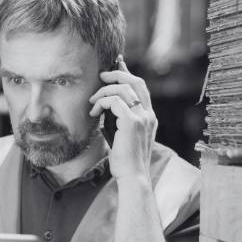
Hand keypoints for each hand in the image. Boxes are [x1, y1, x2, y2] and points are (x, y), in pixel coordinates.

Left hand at [89, 56, 156, 180]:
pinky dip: (101, 102)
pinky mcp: (132, 122)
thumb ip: (119, 120)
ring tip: (92, 102)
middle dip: (117, 73)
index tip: (117, 65)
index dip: (128, 74)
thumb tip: (104, 107)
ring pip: (123, 89)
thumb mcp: (122, 135)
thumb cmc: (124, 160)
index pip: (141, 88)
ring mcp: (142, 117)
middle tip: (101, 75)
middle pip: (136, 82)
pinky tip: (93, 111)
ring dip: (103, 91)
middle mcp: (149, 114)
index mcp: (149, 117)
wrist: (133, 176)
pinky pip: (114, 101)